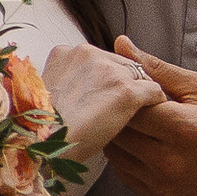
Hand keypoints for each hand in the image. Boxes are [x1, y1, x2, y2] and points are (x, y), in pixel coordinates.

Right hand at [40, 38, 162, 159]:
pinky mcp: (126, 91)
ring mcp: (109, 71)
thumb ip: (65, 85)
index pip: (100, 60)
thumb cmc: (40, 128)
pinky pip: (153, 91)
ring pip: (139, 75)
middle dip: (126, 83)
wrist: (41, 142)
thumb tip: (74, 98)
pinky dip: (156, 103)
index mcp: (67, 53)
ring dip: (142, 93)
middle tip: (130, 107)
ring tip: (146, 113)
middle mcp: (89, 53)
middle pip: (121, 63)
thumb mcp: (47, 95)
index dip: (107, 80)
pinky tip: (156, 117)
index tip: (108, 97)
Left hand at [98, 42, 196, 195]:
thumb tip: (122, 45)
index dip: (123, 89)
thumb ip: (157, 68)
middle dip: (117, 111)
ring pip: (118, 157)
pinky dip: (127, 158)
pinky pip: (128, 177)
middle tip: (124, 97)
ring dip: (119, 135)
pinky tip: (140, 141)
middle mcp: (170, 163)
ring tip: (133, 119)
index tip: (126, 80)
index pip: (129, 106)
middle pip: (120, 132)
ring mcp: (166, 187)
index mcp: (182, 130)